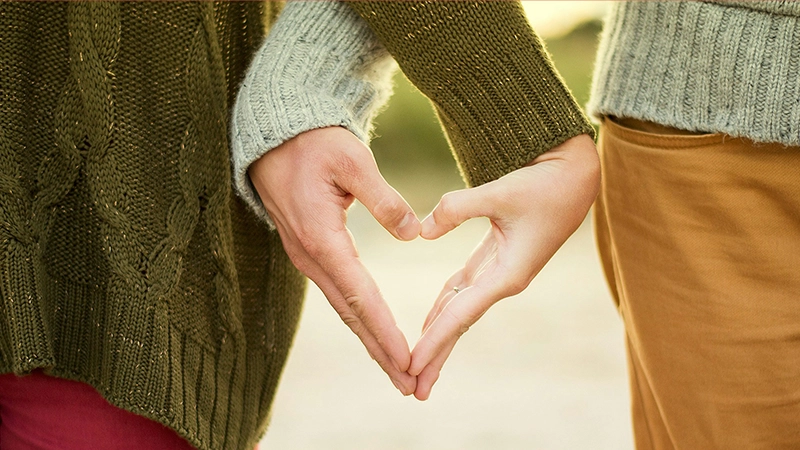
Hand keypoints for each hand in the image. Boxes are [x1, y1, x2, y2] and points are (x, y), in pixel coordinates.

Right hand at [248, 126, 420, 394]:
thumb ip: (384, 198)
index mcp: (322, 237)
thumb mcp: (352, 160)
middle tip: (409, 384)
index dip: (385, 330)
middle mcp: (311, 256)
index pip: (360, 295)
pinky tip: (373, 332)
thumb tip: (413, 233)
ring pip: (344, 308)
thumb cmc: (314, 143)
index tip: (407, 359)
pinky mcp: (310, 252)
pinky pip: (338, 293)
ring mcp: (307, 257)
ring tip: (397, 369)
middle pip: (351, 314)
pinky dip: (359, 318)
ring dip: (370, 340)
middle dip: (380, 351)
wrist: (274, 137)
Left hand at [410, 134, 599, 399]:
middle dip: (436, 355)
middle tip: (412, 388)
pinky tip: (430, 321)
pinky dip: (445, 306)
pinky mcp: (496, 259)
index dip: (434, 341)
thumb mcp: (501, 191)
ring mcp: (500, 272)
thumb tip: (421, 231)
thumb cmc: (544, 184)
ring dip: (439, 336)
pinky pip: (464, 289)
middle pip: (460, 324)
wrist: (575, 176)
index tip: (411, 366)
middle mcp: (504, 280)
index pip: (461, 315)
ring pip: (460, 310)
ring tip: (417, 365)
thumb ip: (457, 208)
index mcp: (508, 274)